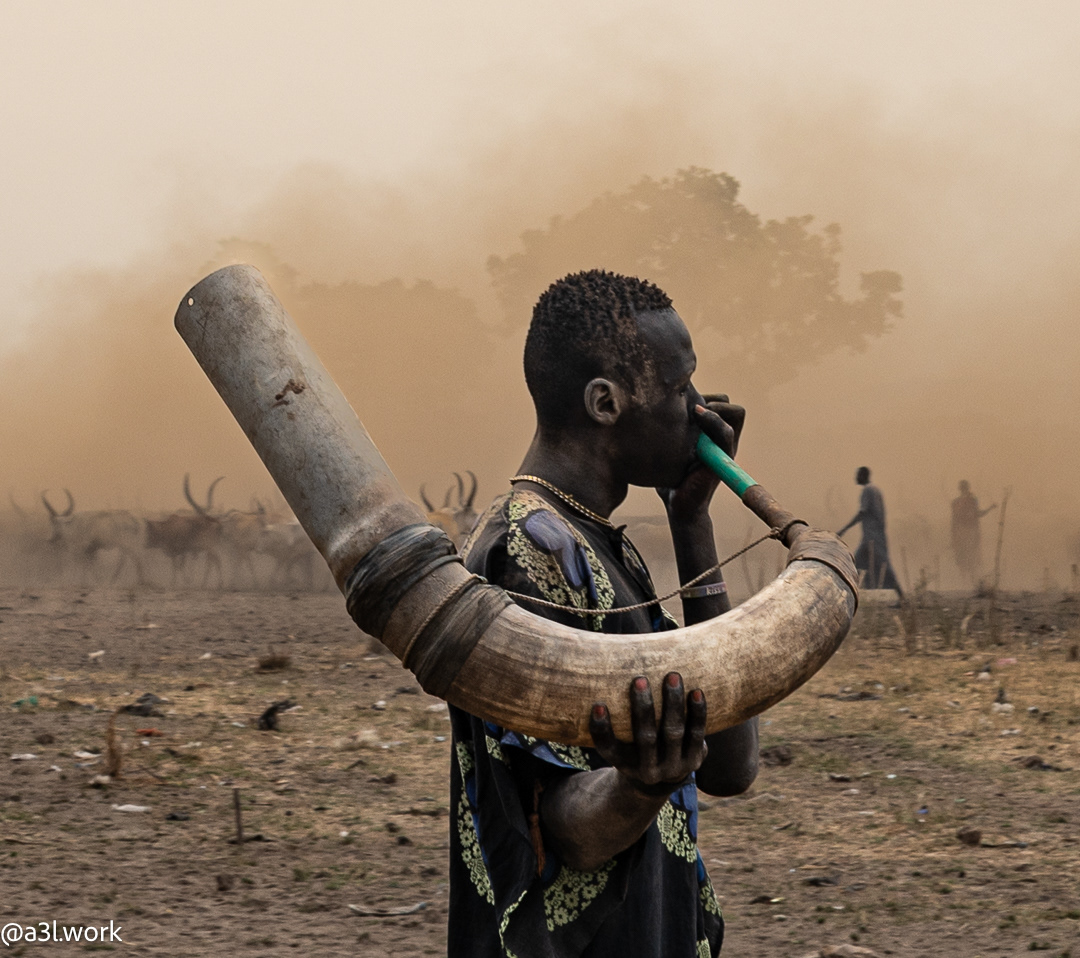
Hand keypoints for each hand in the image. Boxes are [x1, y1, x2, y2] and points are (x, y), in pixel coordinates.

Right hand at [589, 673, 707, 793]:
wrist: (665, 775)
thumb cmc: (636, 743)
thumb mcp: (622, 738)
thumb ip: (614, 713)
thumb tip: (600, 664)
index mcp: (624, 764)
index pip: (609, 749)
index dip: (601, 730)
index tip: (598, 705)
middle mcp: (648, 770)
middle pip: (645, 739)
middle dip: (643, 709)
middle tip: (639, 679)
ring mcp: (673, 766)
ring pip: (673, 733)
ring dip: (673, 703)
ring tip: (672, 676)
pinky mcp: (693, 760)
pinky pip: (696, 735)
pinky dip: (697, 713)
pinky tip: (696, 692)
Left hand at [657, 394, 746, 522]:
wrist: (678, 506)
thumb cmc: (668, 476)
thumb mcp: (669, 446)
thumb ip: (668, 428)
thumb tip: (647, 404)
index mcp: (712, 434)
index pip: (721, 402)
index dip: (706, 396)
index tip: (684, 402)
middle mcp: (722, 439)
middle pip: (729, 405)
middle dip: (712, 399)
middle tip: (691, 407)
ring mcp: (726, 447)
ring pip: (734, 413)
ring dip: (714, 407)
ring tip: (695, 411)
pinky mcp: (723, 457)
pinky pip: (726, 433)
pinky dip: (713, 421)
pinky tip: (696, 415)